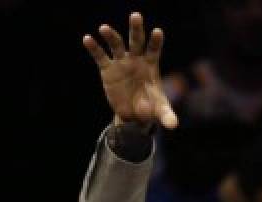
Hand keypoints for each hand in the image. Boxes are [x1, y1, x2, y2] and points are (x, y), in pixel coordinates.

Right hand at [83, 12, 177, 129]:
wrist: (134, 115)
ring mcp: (121, 62)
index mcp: (151, 65)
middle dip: (136, 29)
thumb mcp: (161, 112)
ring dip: (111, 36)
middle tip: (136, 15)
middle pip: (136, 41)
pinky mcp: (107, 69)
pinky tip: (87, 39)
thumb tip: (173, 126)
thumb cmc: (151, 108)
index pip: (154, 50)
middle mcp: (136, 60)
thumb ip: (168, 116)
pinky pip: (100, 56)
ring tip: (104, 28)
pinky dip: (94, 47)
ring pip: (116, 45)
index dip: (155, 41)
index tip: (158, 31)